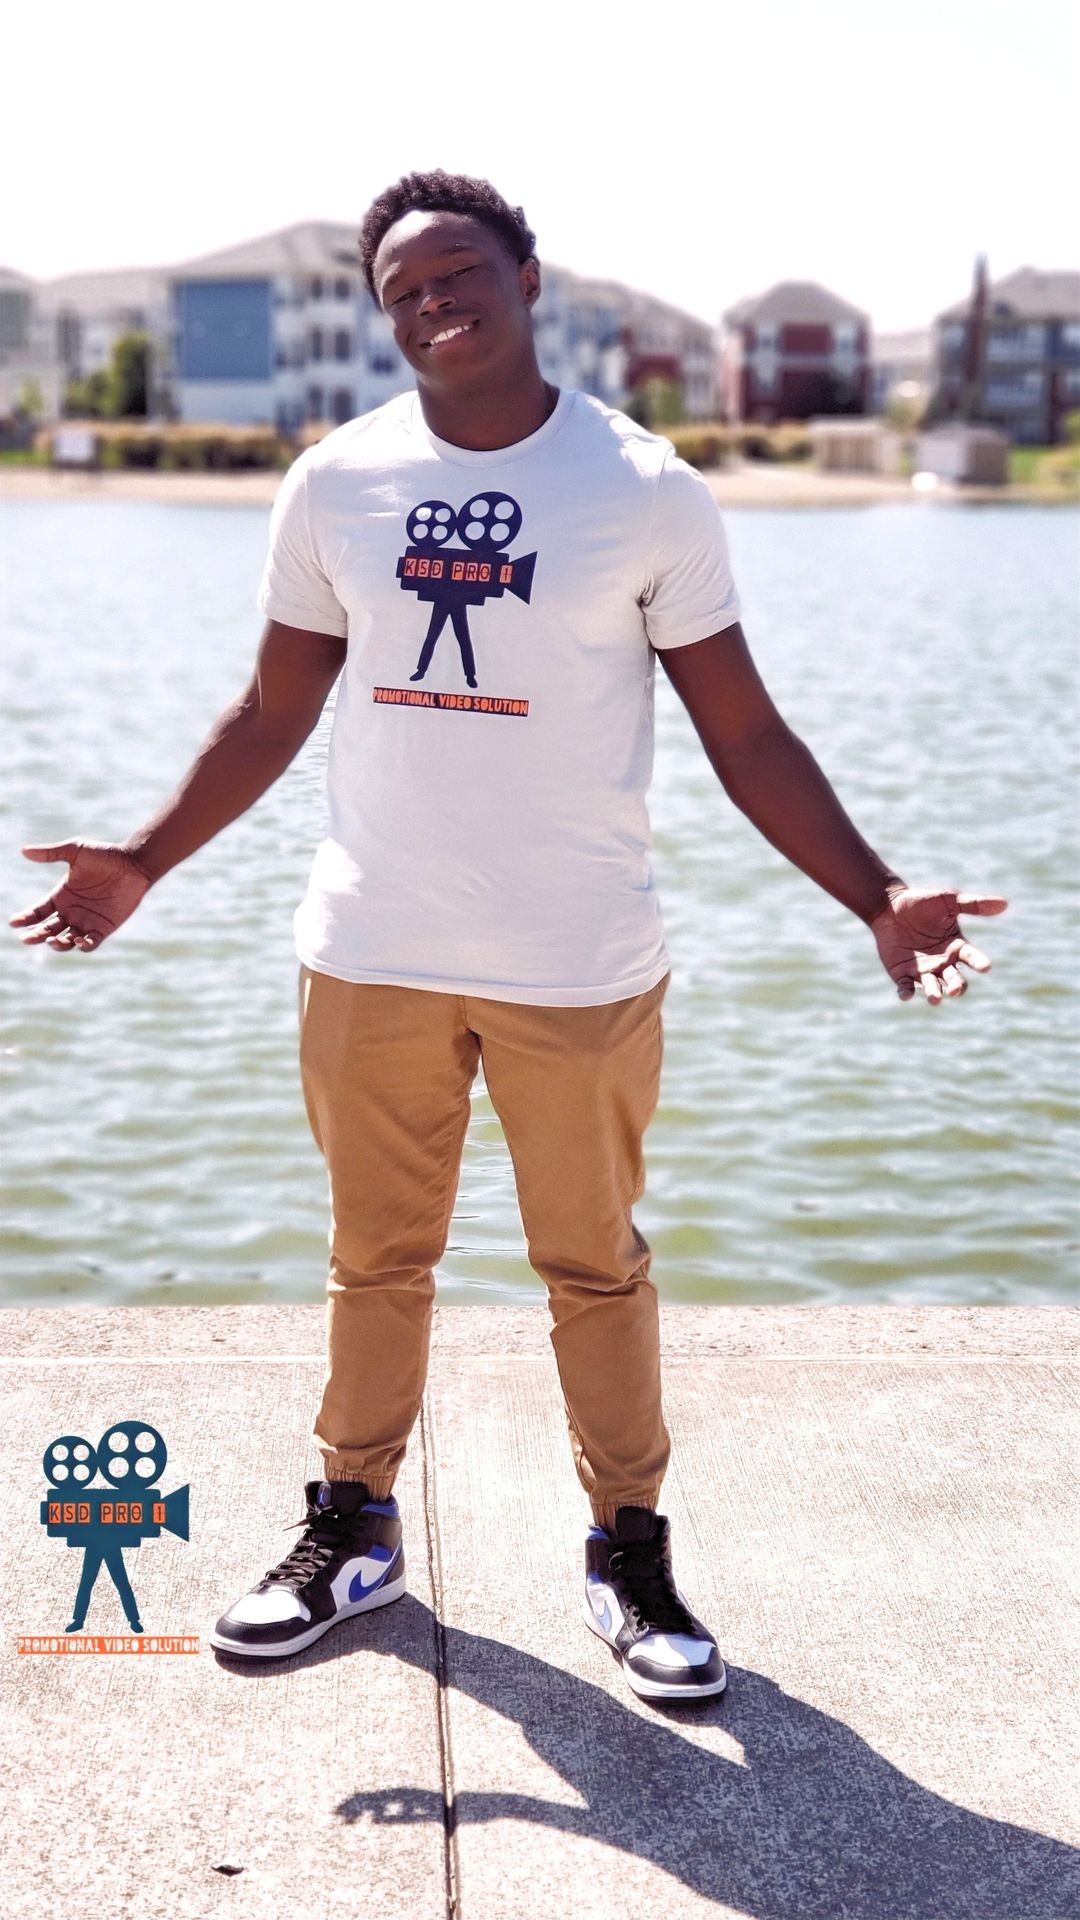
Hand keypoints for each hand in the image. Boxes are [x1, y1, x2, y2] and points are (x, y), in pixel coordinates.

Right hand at [9, 840, 152, 952]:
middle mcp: (71, 911)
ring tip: (52, 940)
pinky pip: (90, 943)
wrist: (134, 864)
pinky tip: (78, 940)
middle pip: (48, 929)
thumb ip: (50, 853)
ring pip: (66, 940)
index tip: (14, 922)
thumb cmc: (105, 855)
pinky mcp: (104, 928)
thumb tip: (24, 851)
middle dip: (36, 936)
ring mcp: (87, 921)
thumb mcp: (75, 852)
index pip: (38, 912)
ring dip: (57, 944)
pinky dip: (83, 945)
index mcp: (61, 896)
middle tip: (27, 938)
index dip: (26, 918)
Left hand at [869, 885, 1007, 1004]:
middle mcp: (943, 962)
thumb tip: (1005, 904)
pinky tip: (905, 995)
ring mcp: (923, 970)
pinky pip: (906, 986)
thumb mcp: (948, 901)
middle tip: (954, 990)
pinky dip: (906, 992)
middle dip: (956, 986)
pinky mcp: (902, 973)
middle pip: (954, 979)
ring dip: (934, 993)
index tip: (986, 966)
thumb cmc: (922, 902)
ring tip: (935, 999)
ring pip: (933, 986)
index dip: (979, 962)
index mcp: (957, 946)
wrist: (890, 905)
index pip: (972, 957)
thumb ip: (973, 904)